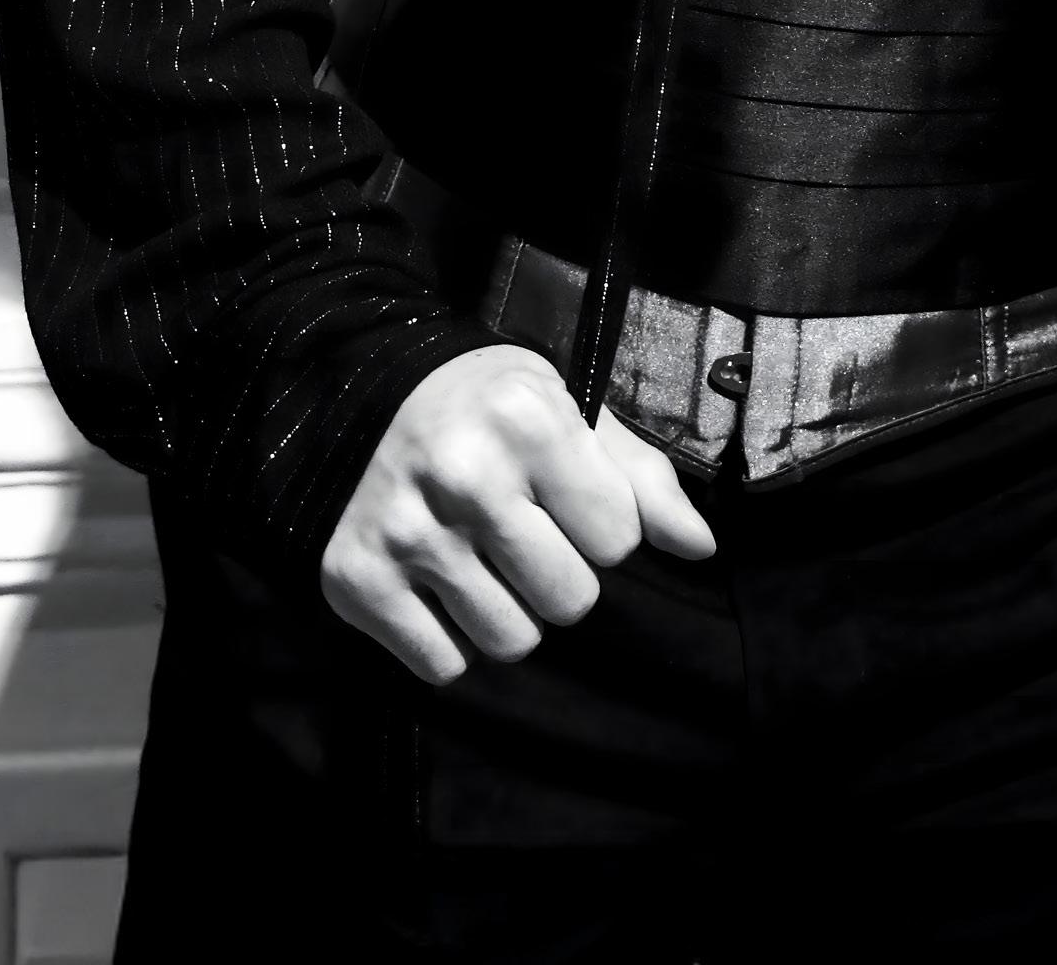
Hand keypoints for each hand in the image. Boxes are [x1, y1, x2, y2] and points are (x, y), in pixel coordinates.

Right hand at [321, 341, 715, 685]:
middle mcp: (467, 478)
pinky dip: (448, 640)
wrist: (356, 391)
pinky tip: (437, 585)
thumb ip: (640, 477)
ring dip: (506, 612)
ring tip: (482, 559)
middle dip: (558, 574)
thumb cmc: (484, 404)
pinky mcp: (356, 582)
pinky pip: (443, 665)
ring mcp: (407, 534)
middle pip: (569, 601)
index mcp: (530, 421)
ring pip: (510, 642)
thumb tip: (701, 548)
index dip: (600, 524)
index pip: (619, 539)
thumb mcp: (568, 410)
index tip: (565, 498)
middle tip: (523, 534)